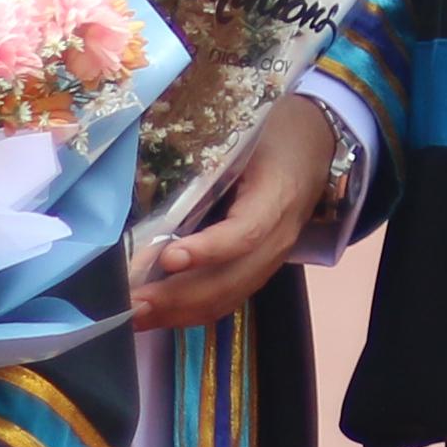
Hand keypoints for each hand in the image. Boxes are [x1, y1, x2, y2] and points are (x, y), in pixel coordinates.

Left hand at [133, 98, 337, 332]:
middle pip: (231, 280)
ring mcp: (272, 258)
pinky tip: (155, 313)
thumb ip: (203, 159)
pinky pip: (228, 298)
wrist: (315, 143)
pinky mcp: (259, 268)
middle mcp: (279, 237)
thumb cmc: (273, 131)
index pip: (246, 234)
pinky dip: (190, 311)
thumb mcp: (243, 133)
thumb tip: (138, 181)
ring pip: (228, 298)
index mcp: (277, 196)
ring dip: (179, 313)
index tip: (168, 257)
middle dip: (178, 298)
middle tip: (131, 303)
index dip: (208, 250)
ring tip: (134, 315)